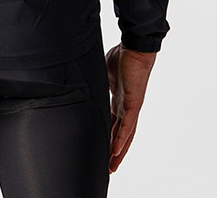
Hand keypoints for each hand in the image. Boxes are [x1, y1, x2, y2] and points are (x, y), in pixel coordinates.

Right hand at [105, 43, 156, 173]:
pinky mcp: (134, 102)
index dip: (109, 139)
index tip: (104, 152)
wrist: (134, 47)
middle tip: (109, 169)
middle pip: (121, 135)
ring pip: (125, 134)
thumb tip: (82, 84)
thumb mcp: (103, 75)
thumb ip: (96, 85)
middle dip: (114, 152)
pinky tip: (117, 149)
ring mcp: (131, 106)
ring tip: (112, 166)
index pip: (113, 125)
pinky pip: (128, 124)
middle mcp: (126, 107)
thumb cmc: (122, 57)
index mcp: (118, 101)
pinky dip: (122, 137)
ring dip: (119, 151)